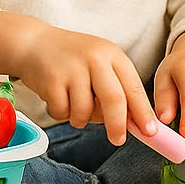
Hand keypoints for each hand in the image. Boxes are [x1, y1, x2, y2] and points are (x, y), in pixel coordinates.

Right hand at [16, 25, 155, 147]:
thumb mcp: (100, 63)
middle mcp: (95, 59)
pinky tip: (58, 98)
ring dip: (81, 119)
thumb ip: (117, 87)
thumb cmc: (72, 59)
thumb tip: (133, 121)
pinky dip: (62, 114)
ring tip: (74, 104)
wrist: (34, 43)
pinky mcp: (52, 80)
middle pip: (114, 99)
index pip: (133, 86)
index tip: (150, 132)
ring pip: (85, 111)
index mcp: (113, 55)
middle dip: (118, 125)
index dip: (143, 112)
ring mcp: (73, 69)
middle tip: (118, 140)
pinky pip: (62, 112)